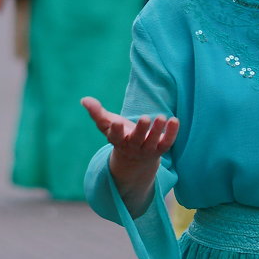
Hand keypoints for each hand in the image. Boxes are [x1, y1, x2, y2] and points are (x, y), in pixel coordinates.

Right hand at [81, 96, 178, 213]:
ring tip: (161, 117)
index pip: (116, 137)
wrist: (136, 159)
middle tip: (145, 118)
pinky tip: (174, 120)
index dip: (116, 131)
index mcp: (118, 141)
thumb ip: (96, 113)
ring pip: (152, 142)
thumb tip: (84, 99)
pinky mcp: (160, 149)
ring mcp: (147, 150)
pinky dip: (171, 133)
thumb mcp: (107, 125)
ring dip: (157, 130)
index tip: (117, 122)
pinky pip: (166, 143)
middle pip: (137, 140)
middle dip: (141, 130)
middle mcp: (133, 147)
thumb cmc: (120, 136)